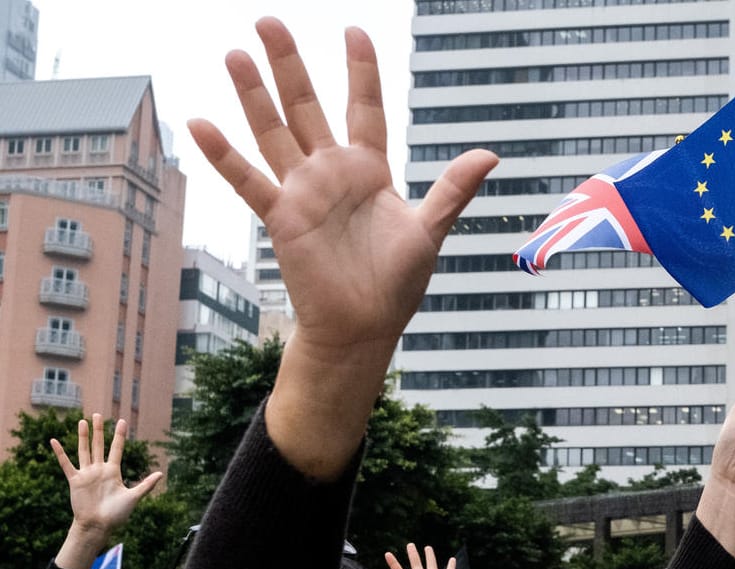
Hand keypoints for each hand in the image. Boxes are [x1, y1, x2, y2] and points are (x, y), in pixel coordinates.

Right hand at [50, 414, 161, 568]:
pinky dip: (60, 453)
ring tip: (82, 421)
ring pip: (84, 450)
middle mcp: (99, 470)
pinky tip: (54, 441)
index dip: (119, 436)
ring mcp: (87, 474)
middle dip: (99, 430)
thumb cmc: (116, 515)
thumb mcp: (133, 497)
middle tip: (98, 414)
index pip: (116, 449)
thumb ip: (146, 484)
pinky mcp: (75, 481)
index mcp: (113, 472)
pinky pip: (66, 464)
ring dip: (82, 436)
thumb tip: (161, 473)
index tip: (122, 421)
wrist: (98, 526)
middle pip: (99, 445)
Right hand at [188, 19, 495, 476]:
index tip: (354, 31)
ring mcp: (303, 192)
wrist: (364, 328)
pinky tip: (202, 123)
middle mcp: (332, 174)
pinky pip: (249, 181)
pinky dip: (225, 155)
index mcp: (371, 171)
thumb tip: (490, 153)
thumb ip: (453, 189)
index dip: (360, 72)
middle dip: (290, 65)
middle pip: (307, 107)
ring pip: (274, 133)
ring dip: (253, 96)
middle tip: (270, 21)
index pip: (365, 109)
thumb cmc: (397, 284)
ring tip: (236, 54)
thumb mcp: (429, 231)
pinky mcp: (281, 218)